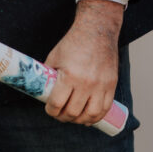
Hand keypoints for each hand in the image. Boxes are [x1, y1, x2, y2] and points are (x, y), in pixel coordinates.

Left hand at [43, 0, 123, 126]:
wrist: (97, 30)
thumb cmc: (73, 43)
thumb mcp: (54, 57)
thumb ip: (49, 75)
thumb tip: (41, 91)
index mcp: (70, 75)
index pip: (57, 104)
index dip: (51, 111)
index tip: (49, 109)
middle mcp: (87, 82)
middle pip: (73, 112)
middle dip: (63, 117)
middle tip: (60, 114)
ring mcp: (101, 85)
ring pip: (91, 115)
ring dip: (80, 121)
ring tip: (74, 118)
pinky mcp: (111, 84)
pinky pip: (105, 108)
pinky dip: (96, 117)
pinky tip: (89, 117)